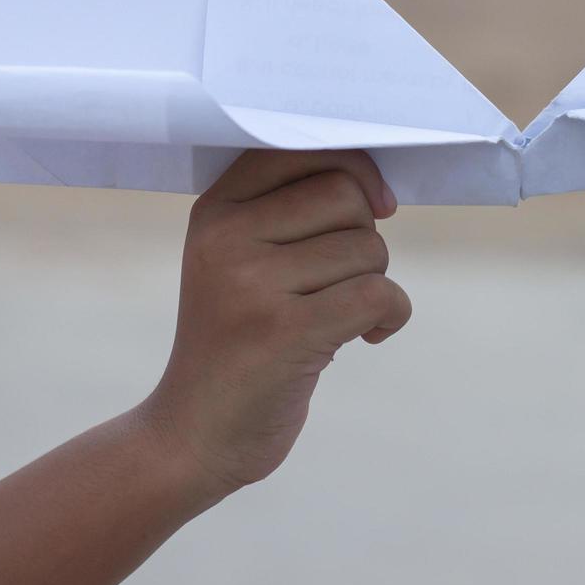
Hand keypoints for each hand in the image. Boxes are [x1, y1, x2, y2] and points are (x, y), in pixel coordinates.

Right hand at [142, 150, 409, 498]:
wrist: (193, 437)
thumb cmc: (242, 342)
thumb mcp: (243, 263)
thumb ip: (293, 212)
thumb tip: (378, 181)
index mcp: (216, 209)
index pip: (302, 146)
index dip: (356, 167)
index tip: (378, 204)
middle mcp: (226, 237)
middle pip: (345, 196)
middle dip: (367, 239)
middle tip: (346, 281)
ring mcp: (250, 284)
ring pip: (367, 248)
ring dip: (374, 284)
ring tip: (340, 317)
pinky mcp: (283, 332)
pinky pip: (377, 295)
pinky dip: (391, 315)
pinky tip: (370, 337)